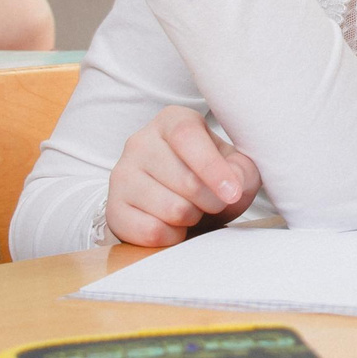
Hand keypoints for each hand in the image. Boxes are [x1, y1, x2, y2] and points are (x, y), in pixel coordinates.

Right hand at [104, 105, 262, 247]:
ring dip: (191, 219)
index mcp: (172, 121)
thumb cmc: (207, 180)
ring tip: (189, 210)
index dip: (213, 167)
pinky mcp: (114, 208)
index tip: (232, 193)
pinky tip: (172, 225)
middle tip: (212, 202)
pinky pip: (152, 232)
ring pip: (171, 209)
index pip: (187, 136)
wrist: (174, 205)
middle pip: (186, 180)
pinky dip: (173, 236)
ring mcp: (122, 174)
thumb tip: (231, 185)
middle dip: (211, 201)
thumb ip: (242, 171)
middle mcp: (140, 141)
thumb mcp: (234, 168)